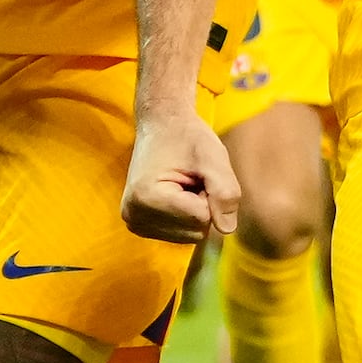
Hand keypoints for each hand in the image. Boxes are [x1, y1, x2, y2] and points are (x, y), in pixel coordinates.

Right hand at [122, 107, 243, 244]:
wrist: (161, 126)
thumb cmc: (187, 137)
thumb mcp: (213, 157)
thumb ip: (225, 192)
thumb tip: (228, 229)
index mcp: (147, 197)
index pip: (202, 219)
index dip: (209, 195)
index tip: (196, 172)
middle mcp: (134, 216)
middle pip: (195, 232)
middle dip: (203, 205)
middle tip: (191, 178)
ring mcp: (134, 223)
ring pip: (189, 236)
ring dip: (195, 211)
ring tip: (184, 184)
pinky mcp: (139, 226)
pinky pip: (180, 235)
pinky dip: (185, 217)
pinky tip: (176, 194)